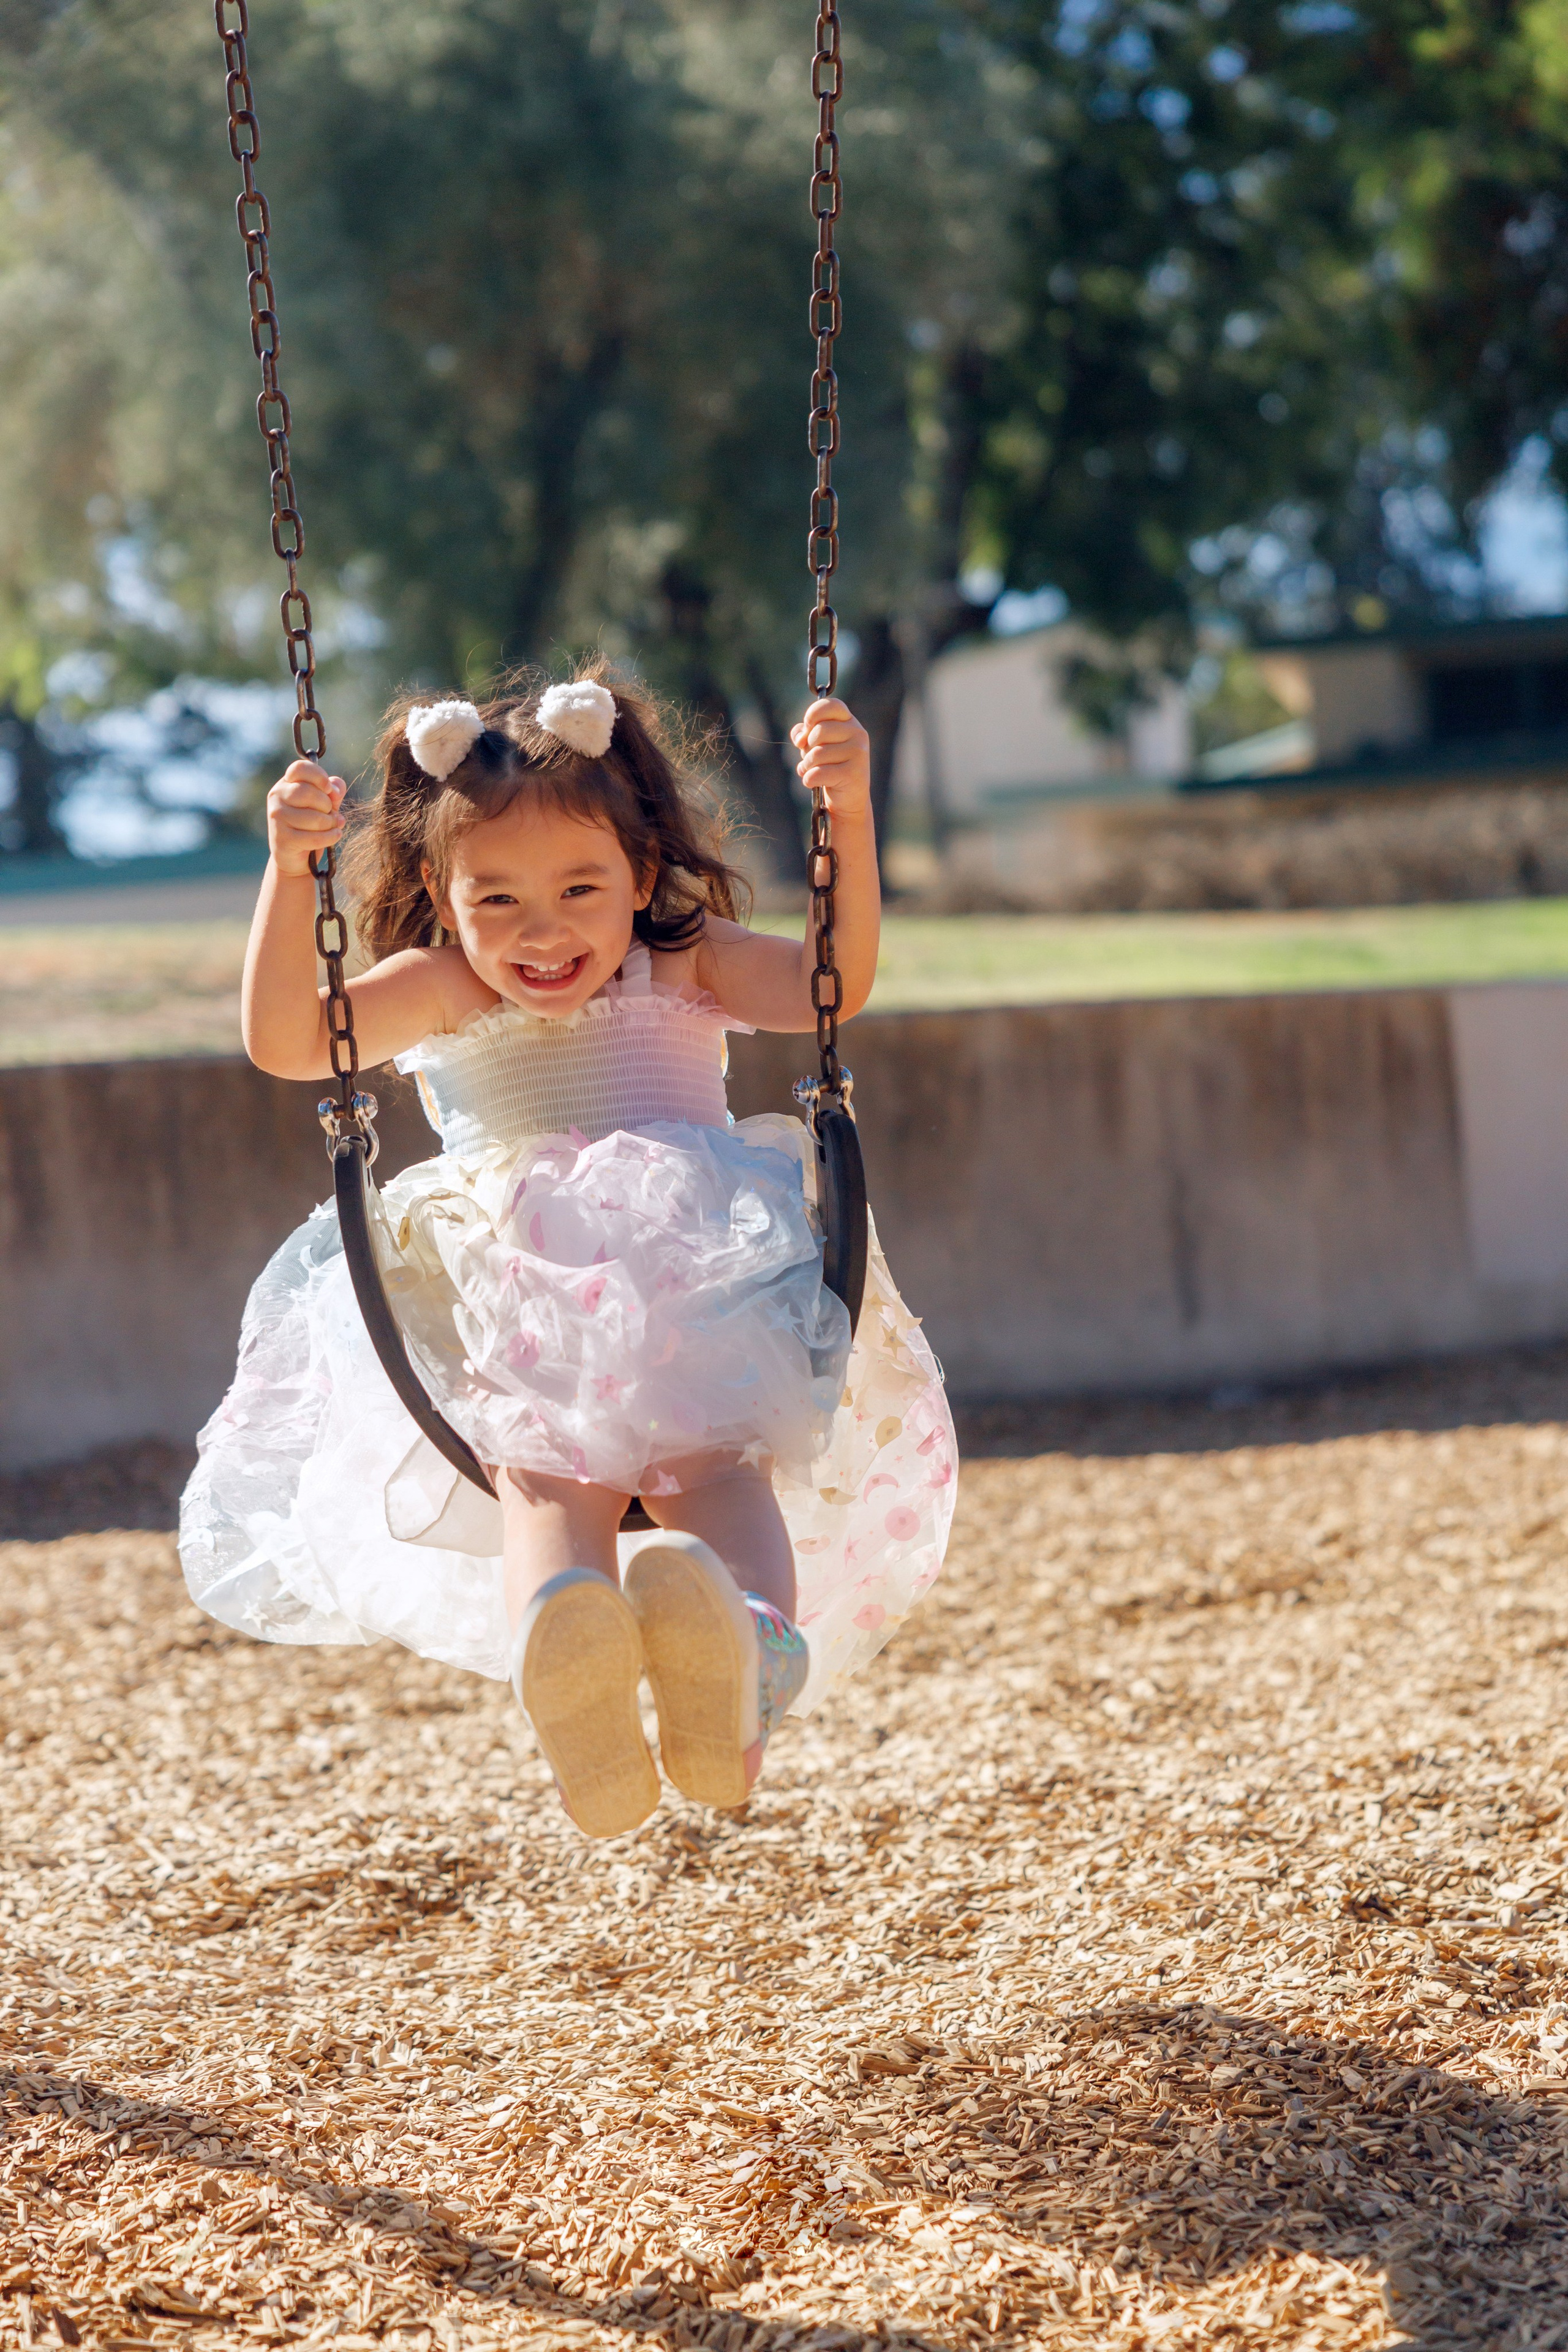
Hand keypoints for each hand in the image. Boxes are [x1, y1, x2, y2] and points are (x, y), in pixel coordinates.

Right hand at [267, 759, 346, 878]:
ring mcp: (276, 817)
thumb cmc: (311, 826)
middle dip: (327, 805)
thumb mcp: (324, 805)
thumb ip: (332, 792)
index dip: (318, 776)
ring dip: (330, 823)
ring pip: (314, 817)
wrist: (295, 857)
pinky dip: (330, 837)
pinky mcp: (281, 838)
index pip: (300, 768)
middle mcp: (277, 796)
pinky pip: (313, 837)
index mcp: (286, 783)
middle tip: (331, 814)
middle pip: (308, 792)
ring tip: (334, 826)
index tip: (328, 789)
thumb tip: (335, 788)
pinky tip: (335, 835)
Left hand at [791, 697, 870, 815]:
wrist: (848, 798)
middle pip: (818, 731)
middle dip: (806, 748)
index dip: (812, 714)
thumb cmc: (830, 766)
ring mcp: (859, 753)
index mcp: (849, 722)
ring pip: (816, 754)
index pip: (830, 705)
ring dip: (806, 766)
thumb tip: (800, 736)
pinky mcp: (854, 773)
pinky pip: (818, 773)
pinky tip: (814, 782)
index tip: (807, 728)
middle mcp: (858, 733)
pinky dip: (809, 779)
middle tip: (809, 759)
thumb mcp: (816, 745)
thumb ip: (805, 732)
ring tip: (811, 771)